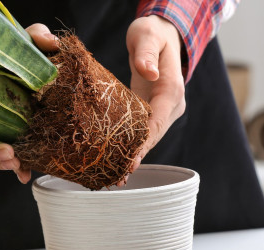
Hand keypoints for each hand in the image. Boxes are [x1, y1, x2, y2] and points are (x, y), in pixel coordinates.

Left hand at [126, 15, 185, 172]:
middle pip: (154, 136)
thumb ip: (146, 53)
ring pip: (148, 137)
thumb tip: (148, 73)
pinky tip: (117, 160)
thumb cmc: (152, 33)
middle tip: (119, 176)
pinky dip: (130, 146)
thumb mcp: (147, 35)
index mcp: (171, 89)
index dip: (145, 142)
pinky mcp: (150, 111)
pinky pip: (141, 131)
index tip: (131, 159)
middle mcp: (170, 105)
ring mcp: (161, 110)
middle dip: (137, 156)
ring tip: (116, 177)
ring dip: (133, 156)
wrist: (160, 35)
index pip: (158, 121)